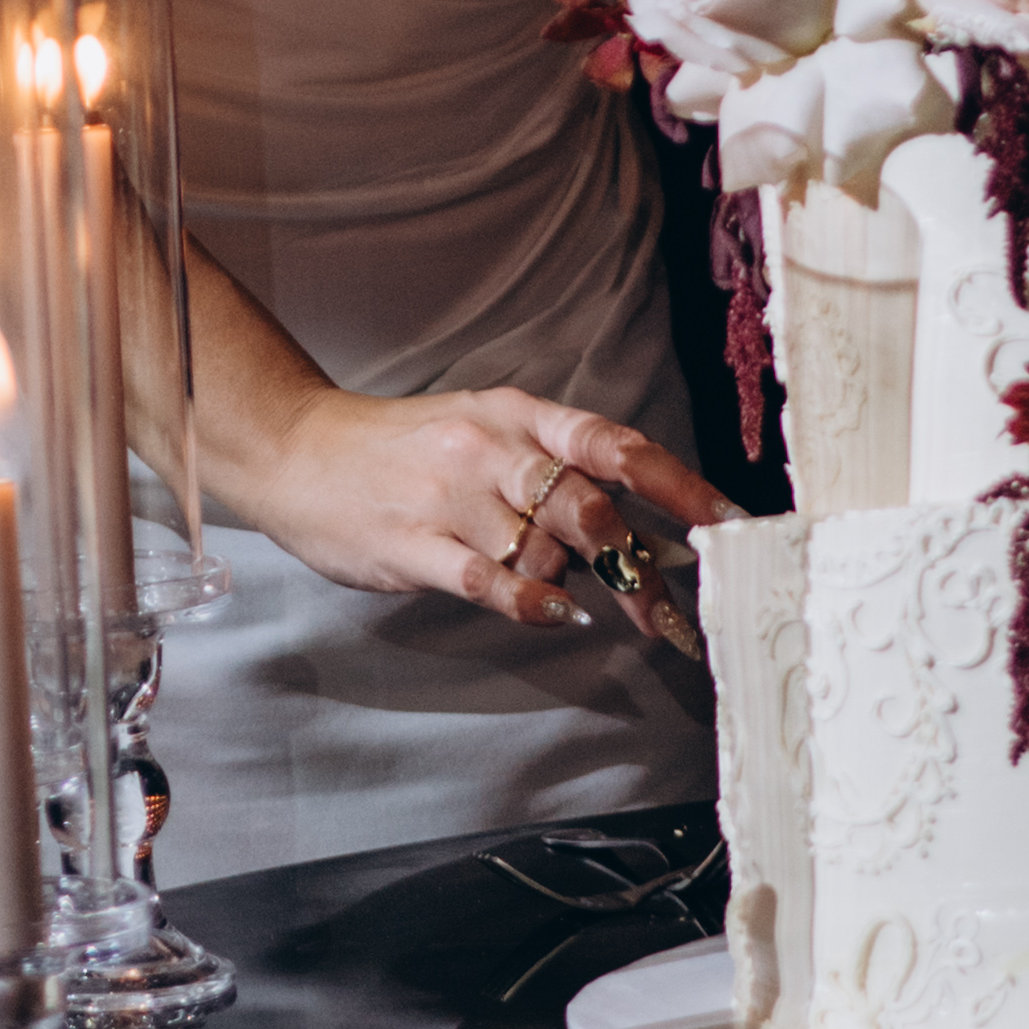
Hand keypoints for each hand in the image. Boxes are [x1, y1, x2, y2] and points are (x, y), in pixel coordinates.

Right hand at [245, 381, 733, 654]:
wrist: (299, 449)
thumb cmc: (407, 447)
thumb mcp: (487, 429)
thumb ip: (555, 469)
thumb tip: (633, 529)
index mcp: (520, 414)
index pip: (617, 445)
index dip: (680, 485)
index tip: (729, 523)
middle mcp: (493, 448)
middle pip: (590, 505)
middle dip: (638, 566)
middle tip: (668, 611)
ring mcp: (451, 496)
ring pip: (543, 547)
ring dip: (578, 587)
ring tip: (588, 606)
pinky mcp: (412, 545)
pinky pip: (487, 579)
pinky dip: (529, 603)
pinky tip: (554, 614)